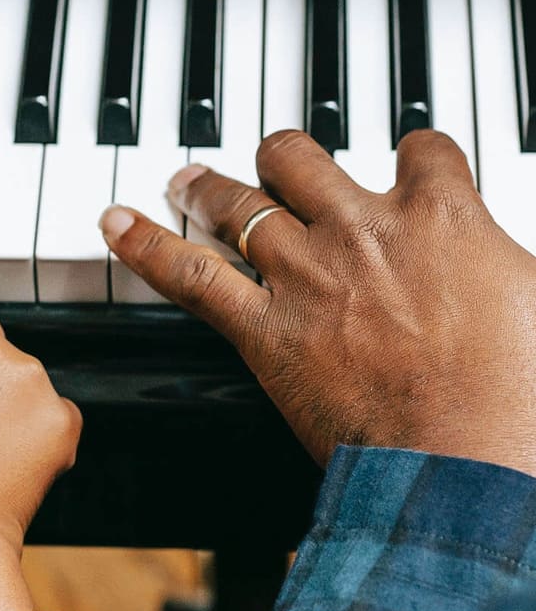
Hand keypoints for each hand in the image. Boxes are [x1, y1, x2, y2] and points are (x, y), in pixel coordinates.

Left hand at [100, 129, 535, 476]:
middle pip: (303, 159)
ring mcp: (307, 275)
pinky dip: (147, 246)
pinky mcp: (266, 330)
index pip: (423, 149)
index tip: (407, 164)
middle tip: (270, 163)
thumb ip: (512, 272)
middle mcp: (364, 230)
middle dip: (283, 156)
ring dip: (207, 186)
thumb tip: (513, 274)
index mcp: (444, 217)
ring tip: (186, 179)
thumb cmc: (521, 400)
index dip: (412, 154)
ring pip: (240, 202)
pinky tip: (115, 223)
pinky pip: (191, 274)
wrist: (470, 462)